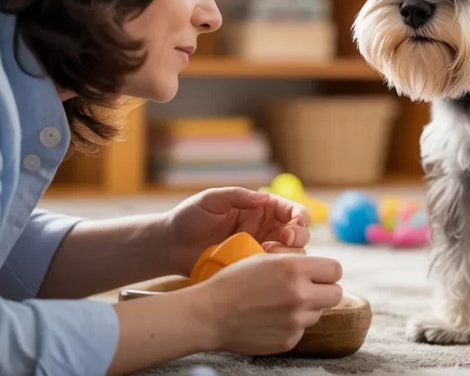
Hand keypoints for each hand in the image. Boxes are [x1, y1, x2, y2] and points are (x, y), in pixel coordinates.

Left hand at [163, 187, 311, 275]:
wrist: (169, 245)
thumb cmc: (188, 217)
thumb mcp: (212, 200)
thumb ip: (237, 196)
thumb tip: (264, 198)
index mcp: (260, 209)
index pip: (291, 210)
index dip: (300, 216)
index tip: (294, 224)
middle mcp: (265, 229)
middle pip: (299, 233)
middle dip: (299, 236)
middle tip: (286, 240)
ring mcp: (259, 251)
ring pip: (291, 256)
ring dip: (288, 255)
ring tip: (268, 254)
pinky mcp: (251, 270)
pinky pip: (271, 272)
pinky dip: (273, 271)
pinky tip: (260, 269)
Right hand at [191, 252, 343, 354]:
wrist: (209, 314)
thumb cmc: (233, 282)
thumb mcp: (265, 258)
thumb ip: (295, 262)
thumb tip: (318, 267)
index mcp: (295, 268)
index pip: (336, 269)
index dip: (327, 272)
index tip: (318, 274)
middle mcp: (300, 295)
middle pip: (336, 294)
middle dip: (324, 290)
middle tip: (308, 290)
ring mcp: (295, 320)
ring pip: (318, 313)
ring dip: (306, 309)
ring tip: (279, 305)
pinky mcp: (289, 340)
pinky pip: (301, 330)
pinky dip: (290, 325)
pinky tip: (270, 319)